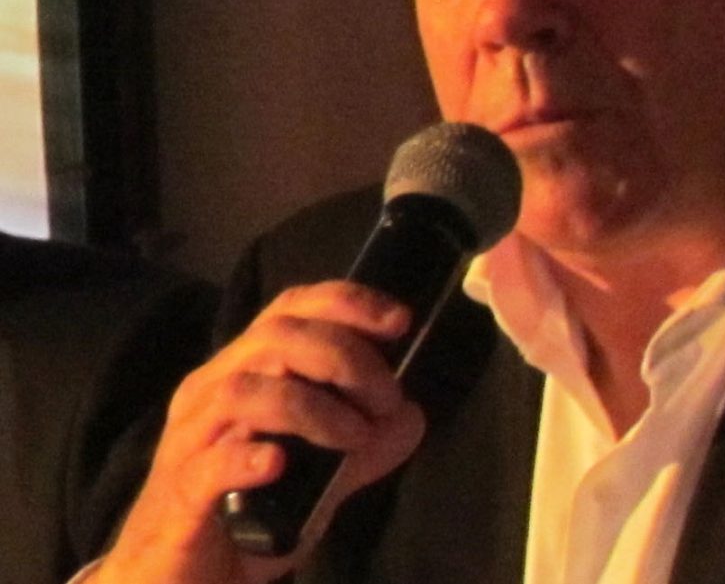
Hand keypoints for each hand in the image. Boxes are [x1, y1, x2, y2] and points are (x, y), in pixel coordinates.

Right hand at [95, 281, 426, 583]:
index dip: (346, 303)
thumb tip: (411, 416)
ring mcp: (189, 441)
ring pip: (244, 390)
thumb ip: (366, 443)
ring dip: (314, 406)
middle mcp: (211, 391)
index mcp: (244, 371)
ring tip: (355, 436)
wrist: (181, 580)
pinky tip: (279, 462)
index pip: (290, 308)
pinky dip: (248, 457)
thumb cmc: (247, 513)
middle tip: (386, 399)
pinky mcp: (179, 496)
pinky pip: (208, 465)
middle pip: (276, 336)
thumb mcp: (321, 473)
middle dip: (345, 356)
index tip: (399, 321)